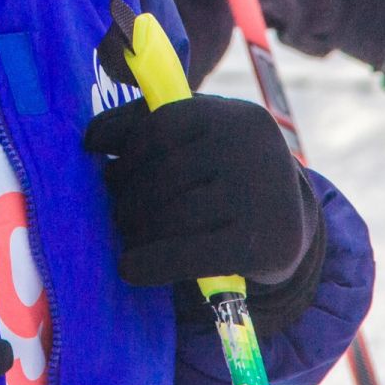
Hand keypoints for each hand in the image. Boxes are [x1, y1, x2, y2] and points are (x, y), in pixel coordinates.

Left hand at [84, 95, 323, 327]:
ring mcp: (261, 196)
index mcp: (232, 116)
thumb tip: (91, 139)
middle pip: (161, 174)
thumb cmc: (228, 174)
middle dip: (127, 196)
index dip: (122, 147)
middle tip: (116, 212)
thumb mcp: (202, 139)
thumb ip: (149, 127)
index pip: (158, 126)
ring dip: (135, 230)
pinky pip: (187, 255)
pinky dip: (149, 264)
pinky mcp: (264, 244)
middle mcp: (251, 149)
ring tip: (127, 236)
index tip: (99, 162)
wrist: (292, 222)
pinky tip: (129, 268)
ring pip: (171, 215)